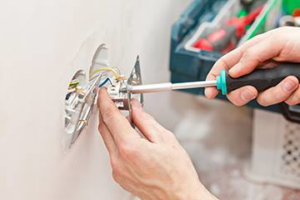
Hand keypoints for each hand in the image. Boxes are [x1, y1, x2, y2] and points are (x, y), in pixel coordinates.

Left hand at [97, 88, 215, 199]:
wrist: (178, 197)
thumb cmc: (177, 174)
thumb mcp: (166, 139)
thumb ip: (146, 121)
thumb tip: (135, 108)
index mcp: (130, 148)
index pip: (112, 117)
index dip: (105, 101)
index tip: (103, 93)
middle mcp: (119, 160)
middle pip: (104, 128)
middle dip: (107, 112)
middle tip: (116, 103)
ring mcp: (117, 170)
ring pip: (108, 141)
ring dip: (114, 127)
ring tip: (128, 121)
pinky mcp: (119, 176)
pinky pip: (113, 153)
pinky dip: (118, 142)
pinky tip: (131, 139)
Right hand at [205, 27, 299, 105]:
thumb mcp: (277, 40)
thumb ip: (253, 55)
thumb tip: (235, 70)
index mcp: (252, 54)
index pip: (226, 66)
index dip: (214, 78)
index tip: (209, 91)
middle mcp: (258, 70)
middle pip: (237, 89)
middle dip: (242, 93)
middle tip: (252, 90)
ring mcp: (271, 83)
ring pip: (261, 98)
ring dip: (276, 92)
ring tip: (292, 80)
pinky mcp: (285, 92)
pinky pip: (281, 101)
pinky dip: (291, 94)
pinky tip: (299, 84)